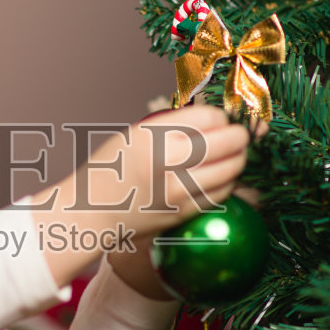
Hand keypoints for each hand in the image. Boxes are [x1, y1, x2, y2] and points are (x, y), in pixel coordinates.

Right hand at [32, 105, 253, 285]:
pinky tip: (220, 177)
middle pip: (228, 141)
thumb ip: (174, 125)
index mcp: (154, 135)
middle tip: (240, 135)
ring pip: (231, 169)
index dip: (221, 116)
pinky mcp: (183, 212)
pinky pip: (221, 193)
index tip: (221, 119)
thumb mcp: (136, 134)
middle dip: (240, 136)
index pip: (210, 117)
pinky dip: (227, 183)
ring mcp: (177, 190)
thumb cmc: (111, 168)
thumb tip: (216, 118)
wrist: (89, 212)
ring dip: (237, 159)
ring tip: (233, 155)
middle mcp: (167, 161)